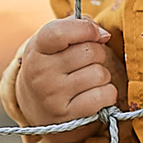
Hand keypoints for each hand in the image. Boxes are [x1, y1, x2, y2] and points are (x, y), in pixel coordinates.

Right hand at [13, 17, 126, 138]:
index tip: (94, 34)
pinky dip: (107, 93)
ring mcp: (53, 97)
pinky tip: (95, 94)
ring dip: (102, 75)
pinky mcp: (68, 116)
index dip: (85, 29)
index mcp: (36, 49)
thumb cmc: (53, 65)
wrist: (35, 106)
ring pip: (100, 74)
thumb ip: (78, 26)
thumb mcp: (55, 41)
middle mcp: (41, 73)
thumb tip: (103, 35)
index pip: (60, 32)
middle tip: (87, 62)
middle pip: (89, 52)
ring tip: (88, 79)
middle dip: (97, 54)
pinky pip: (104, 96)